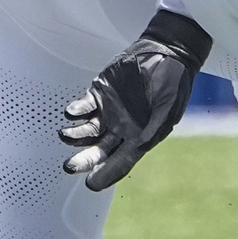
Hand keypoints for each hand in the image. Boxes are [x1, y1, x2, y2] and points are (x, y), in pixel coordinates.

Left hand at [59, 9, 211, 190]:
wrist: (166, 54)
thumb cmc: (172, 84)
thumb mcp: (167, 110)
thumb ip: (152, 130)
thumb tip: (138, 148)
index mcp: (139, 137)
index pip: (120, 162)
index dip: (106, 174)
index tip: (91, 184)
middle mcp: (121, 129)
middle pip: (98, 151)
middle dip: (84, 160)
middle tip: (69, 167)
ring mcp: (108, 112)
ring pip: (86, 131)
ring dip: (74, 136)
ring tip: (65, 135)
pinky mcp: (99, 94)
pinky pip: (83, 107)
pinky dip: (76, 111)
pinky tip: (70, 113)